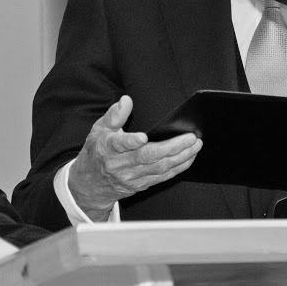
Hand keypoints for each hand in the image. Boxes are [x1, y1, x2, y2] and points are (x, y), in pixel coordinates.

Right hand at [67, 95, 201, 219]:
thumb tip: (126, 100)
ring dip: (181, 157)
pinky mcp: (141, 185)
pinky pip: (163, 177)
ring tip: (196, 145)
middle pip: (148, 157)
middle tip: (191, 137)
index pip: (119, 144)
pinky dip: (178, 168)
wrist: (90, 183)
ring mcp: (131, 177)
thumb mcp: (98, 129)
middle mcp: (120, 165)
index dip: (131, 142)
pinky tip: (189, 157)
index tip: (143, 137)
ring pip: (159, 168)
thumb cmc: (97, 151)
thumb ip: (114, 115)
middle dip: (172, 147)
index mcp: (107, 148)